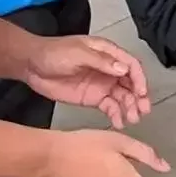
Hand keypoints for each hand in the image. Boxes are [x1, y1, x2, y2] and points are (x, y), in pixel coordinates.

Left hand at [25, 33, 148, 129]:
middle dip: (139, 96)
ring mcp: (101, 84)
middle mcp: (108, 69)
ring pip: (122, 96)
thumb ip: (100, 62)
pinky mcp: (93, 97)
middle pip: (130, 82)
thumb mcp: (78, 54)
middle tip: (143, 111)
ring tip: (132, 119)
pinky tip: (119, 123)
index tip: (142, 93)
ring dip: (130, 107)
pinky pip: (109, 106)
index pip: (130, 65)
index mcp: (107, 53)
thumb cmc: (54, 53)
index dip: (139, 78)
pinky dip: (116, 114)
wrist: (32, 66)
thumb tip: (123, 69)